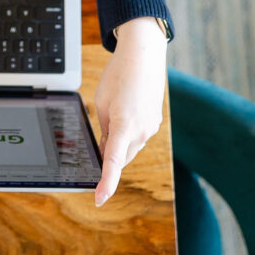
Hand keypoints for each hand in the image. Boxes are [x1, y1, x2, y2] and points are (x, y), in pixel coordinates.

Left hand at [94, 17, 167, 206]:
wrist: (143, 56)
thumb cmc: (118, 76)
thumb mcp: (102, 102)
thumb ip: (104, 130)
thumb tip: (108, 148)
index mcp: (124, 125)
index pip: (113, 162)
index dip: (106, 183)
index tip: (98, 199)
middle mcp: (142, 131)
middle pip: (121, 156)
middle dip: (109, 152)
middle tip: (101, 128)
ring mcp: (151, 127)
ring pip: (130, 147)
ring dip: (119, 141)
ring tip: (115, 111)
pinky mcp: (155, 122)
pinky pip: (138, 136)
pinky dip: (129, 132)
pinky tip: (126, 112)